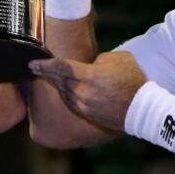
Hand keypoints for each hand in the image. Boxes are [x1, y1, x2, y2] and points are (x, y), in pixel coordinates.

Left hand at [28, 51, 146, 129]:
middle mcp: (82, 92)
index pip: (60, 67)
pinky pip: (71, 102)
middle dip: (46, 73)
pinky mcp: (87, 114)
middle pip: (58, 80)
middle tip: (35, 67)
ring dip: (57, 84)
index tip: (31, 63)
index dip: (44, 64)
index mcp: (89, 76)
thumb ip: (96, 60)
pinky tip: (66, 89)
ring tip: (51, 76)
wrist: (142, 108)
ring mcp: (83, 105)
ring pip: (64, 92)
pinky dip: (67, 94)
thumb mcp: (116, 59)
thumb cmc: (132, 80)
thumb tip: (88, 66)